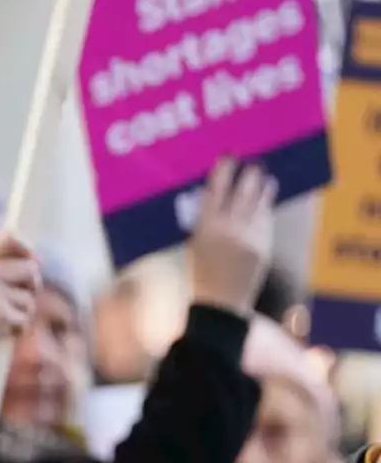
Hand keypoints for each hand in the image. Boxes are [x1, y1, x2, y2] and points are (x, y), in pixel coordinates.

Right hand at [0, 232, 39, 362]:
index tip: (28, 262)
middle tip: (12, 305)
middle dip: (29, 289)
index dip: (26, 248)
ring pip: (30, 298)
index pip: (10, 237)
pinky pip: (25, 319)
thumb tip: (35, 260)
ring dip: (21, 314)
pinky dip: (16, 330)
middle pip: (30, 269)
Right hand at [188, 158, 275, 315]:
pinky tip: (267, 202)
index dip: (222, 173)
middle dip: (248, 176)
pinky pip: (266, 220)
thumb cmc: (201, 274)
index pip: (214, 192)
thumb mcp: (195, 246)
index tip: (227, 158)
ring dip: (262, 189)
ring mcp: (248, 237)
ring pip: (258, 205)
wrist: (220, 303)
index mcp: (205, 229)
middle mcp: (228, 230)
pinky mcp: (263, 246)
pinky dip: (266, 209)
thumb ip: (204, 223)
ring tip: (266, 178)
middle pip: (241, 193)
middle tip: (253, 164)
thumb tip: (214, 200)